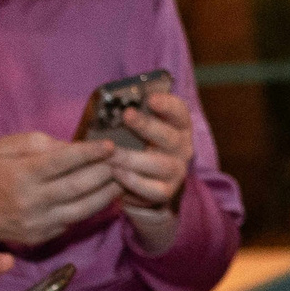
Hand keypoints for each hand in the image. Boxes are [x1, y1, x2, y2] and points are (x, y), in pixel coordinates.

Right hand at [0, 133, 119, 262]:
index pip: (61, 162)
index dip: (89, 153)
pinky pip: (76, 220)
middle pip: (78, 186)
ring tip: (124, 179)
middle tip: (124, 161)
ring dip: (108, 193)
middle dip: (105, 172)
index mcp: (20, 174)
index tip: (110, 145)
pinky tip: (107, 195)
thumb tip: (72, 146)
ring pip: (83, 208)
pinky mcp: (44, 236)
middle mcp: (31, 200)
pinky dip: (95, 208)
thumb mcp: (5, 148)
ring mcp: (39, 222)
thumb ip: (37, 142)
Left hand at [110, 91, 192, 213]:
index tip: (150, 99)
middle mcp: (182, 148)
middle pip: (170, 137)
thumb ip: (131, 118)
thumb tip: (107, 105)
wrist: (144, 184)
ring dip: (132, 158)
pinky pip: (153, 190)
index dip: (168, 105)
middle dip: (148, 125)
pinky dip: (133, 182)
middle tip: (127, 115)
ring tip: (110, 154)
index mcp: (178, 128)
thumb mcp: (137, 130)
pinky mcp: (166, 191)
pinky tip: (116, 174)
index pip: (180, 112)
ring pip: (160, 165)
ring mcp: (176, 171)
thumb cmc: (136, 147)